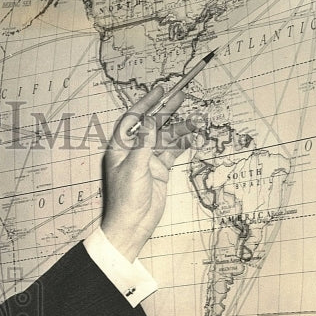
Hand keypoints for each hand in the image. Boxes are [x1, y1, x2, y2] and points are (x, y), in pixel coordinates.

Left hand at [101, 85, 196, 261]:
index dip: (146, 103)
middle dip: (166, 110)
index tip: (160, 90)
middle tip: (182, 95)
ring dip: (179, 129)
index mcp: (120, 147)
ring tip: (195, 121)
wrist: (132, 225)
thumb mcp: (134, 167)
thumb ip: (144, 142)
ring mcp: (147, 160)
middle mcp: (133, 151)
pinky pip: (172, 152)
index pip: (133, 119)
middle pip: (152, 125)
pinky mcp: (159, 170)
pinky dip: (183, 144)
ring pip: (165, 138)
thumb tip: (151, 120)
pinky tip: (194, 136)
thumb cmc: (126, 198)